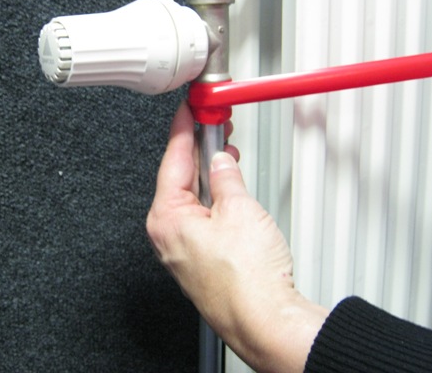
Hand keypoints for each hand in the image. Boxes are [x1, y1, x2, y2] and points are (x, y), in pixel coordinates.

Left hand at [146, 103, 326, 372]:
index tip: (188, 110)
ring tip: (227, 154)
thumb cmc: (247, 279)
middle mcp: (168, 236)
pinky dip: (214, 200)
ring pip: (192, 199)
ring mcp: (182, 250)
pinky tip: (228, 190)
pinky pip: (201, 219)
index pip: (173, 160)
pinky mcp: (200, 260)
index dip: (183, 129)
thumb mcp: (240, 209)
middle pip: (180, 179)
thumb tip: (222, 160)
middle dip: (199, 150)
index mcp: (167, 218)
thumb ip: (227, 177)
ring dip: (210, 175)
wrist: (265, 321)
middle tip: (214, 125)